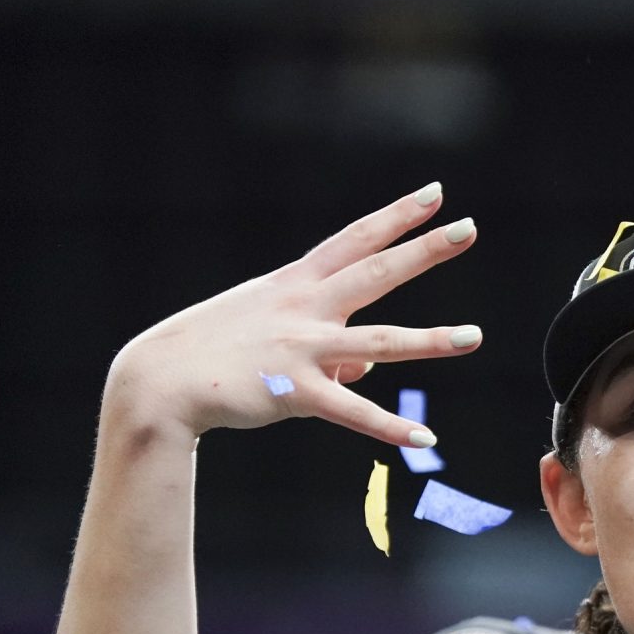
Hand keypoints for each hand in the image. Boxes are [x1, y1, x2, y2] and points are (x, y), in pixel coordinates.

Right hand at [106, 184, 480, 445]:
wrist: (159, 380)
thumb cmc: (216, 353)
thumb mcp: (271, 332)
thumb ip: (328, 346)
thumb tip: (365, 365)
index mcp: (297, 284)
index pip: (356, 240)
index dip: (397, 216)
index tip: (435, 194)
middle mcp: (305, 307)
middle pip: (376, 271)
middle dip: (424, 249)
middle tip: (468, 227)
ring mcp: (302, 347)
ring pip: (380, 341)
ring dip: (431, 340)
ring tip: (474, 337)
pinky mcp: (295, 391)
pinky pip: (354, 412)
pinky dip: (391, 428)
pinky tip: (426, 439)